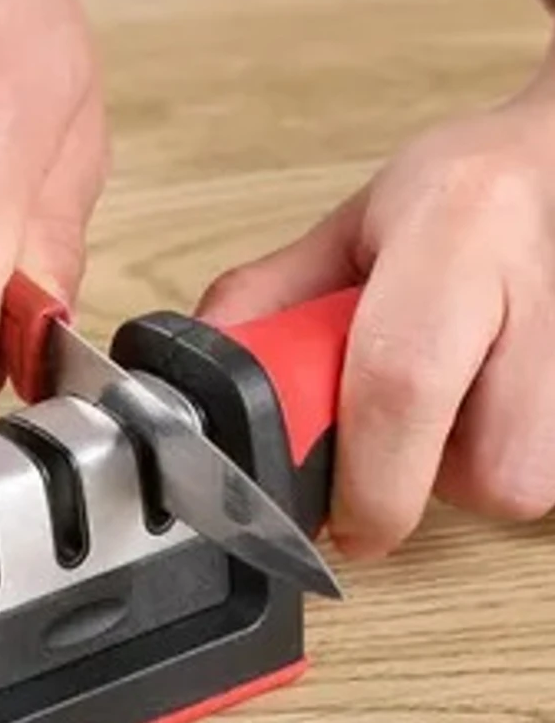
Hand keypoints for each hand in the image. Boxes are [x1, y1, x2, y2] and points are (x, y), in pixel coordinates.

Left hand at [197, 44, 554, 558]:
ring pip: (517, 484)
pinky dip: (495, 450)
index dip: (367, 481)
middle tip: (396, 426)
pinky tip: (484, 391)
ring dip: (460, 463)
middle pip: (489, 474)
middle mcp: (542, 294)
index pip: (403, 384)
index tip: (342, 526)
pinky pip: (539, 470)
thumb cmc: (458, 196)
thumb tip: (202, 370)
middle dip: (422, 481)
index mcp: (454, 239)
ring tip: (448, 390)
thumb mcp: (351, 227)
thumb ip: (270, 299)